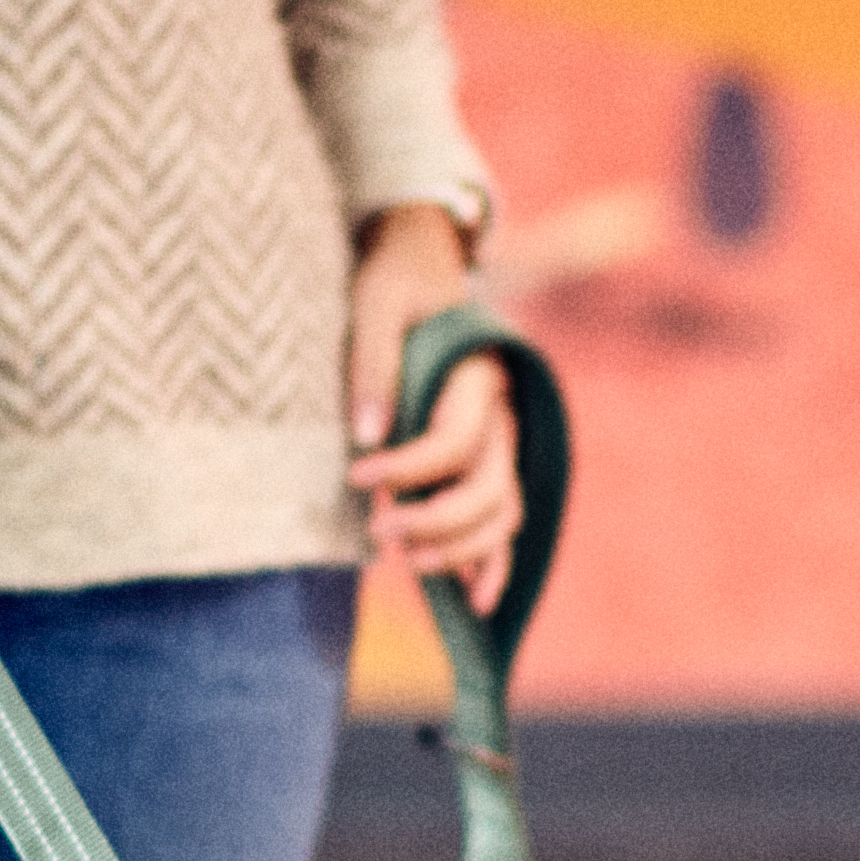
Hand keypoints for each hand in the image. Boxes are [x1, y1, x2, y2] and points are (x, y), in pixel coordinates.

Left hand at [348, 203, 523, 607]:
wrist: (420, 260)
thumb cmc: (393, 279)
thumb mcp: (373, 304)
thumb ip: (371, 367)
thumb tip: (366, 439)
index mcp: (480, 375)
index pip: (454, 443)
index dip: (407, 470)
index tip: (356, 477)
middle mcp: (502, 413)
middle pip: (488, 490)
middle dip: (436, 522)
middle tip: (377, 534)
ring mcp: (501, 439)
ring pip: (501, 513)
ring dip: (461, 549)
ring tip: (407, 562)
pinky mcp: (487, 456)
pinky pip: (503, 517)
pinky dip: (493, 560)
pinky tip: (475, 600)